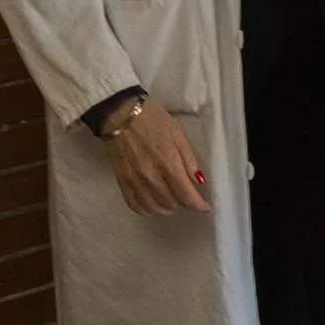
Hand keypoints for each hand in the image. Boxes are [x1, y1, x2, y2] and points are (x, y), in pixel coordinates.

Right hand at [102, 98, 210, 216]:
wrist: (120, 114)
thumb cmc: (153, 120)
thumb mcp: (178, 134)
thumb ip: (189, 160)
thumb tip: (199, 181)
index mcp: (168, 162)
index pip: (186, 194)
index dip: (198, 205)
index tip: (205, 207)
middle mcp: (151, 176)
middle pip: (172, 203)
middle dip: (184, 205)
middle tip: (189, 198)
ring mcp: (134, 181)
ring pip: (154, 208)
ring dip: (168, 209)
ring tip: (174, 202)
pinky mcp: (121, 182)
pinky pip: (135, 205)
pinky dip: (147, 210)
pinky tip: (154, 206)